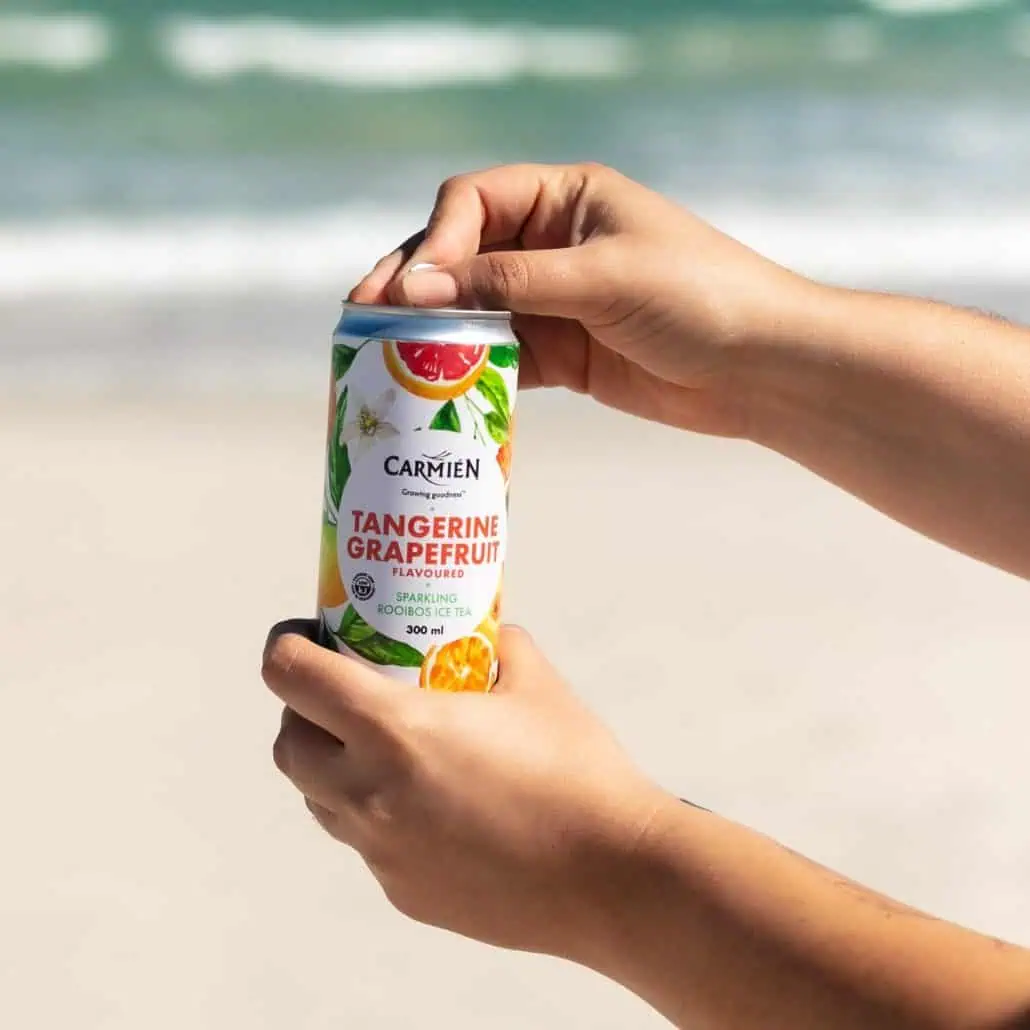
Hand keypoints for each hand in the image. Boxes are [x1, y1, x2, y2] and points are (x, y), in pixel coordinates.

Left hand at [262, 620, 667, 957]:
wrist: (610, 876)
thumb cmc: (576, 774)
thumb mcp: (538, 683)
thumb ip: (503, 648)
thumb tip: (490, 638)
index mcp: (395, 730)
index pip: (290, 676)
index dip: (287, 645)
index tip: (309, 636)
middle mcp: (369, 794)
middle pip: (288, 745)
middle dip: (303, 711)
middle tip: (346, 693)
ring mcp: (381, 852)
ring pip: (320, 800)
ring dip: (333, 765)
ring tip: (390, 750)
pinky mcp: (403, 891)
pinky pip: (367, 843)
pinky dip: (378, 814)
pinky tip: (436, 806)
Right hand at [350, 162, 813, 436]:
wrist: (762, 368)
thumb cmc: (698, 297)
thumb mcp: (602, 277)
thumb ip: (511, 282)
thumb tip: (417, 285)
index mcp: (567, 199)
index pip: (477, 202)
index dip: (437, 240)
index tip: (411, 287)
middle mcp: (554, 243)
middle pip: (464, 255)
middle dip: (415, 285)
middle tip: (363, 317)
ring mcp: (556, 301)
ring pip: (476, 310)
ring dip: (434, 332)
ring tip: (384, 358)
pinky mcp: (564, 353)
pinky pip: (503, 357)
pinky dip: (472, 371)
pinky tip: (438, 388)